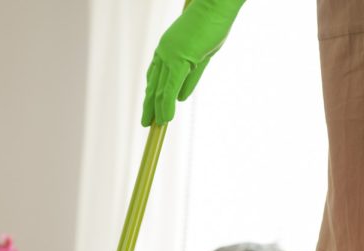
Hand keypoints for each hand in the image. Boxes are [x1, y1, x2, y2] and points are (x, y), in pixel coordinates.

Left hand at [142, 0, 246, 126]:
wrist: (218, 5)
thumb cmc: (213, 23)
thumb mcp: (201, 54)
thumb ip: (191, 76)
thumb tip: (182, 97)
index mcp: (166, 47)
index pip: (155, 74)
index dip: (152, 92)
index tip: (150, 105)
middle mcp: (164, 51)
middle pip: (153, 84)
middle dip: (149, 105)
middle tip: (146, 122)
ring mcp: (170, 55)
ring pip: (159, 90)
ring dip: (157, 110)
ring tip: (156, 125)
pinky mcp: (179, 60)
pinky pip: (170, 89)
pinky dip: (166, 106)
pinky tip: (165, 118)